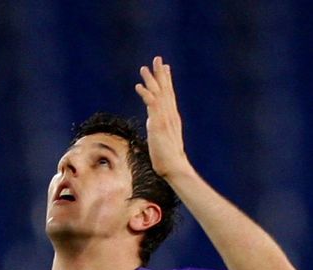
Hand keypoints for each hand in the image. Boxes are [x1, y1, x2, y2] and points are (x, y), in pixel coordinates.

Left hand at [135, 55, 189, 181]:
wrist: (174, 167)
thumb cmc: (169, 161)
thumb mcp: (164, 143)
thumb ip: (160, 134)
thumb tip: (156, 133)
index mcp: (172, 119)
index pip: (170, 96)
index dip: (167, 81)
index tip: (165, 68)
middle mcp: (170, 115)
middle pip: (166, 90)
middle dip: (161, 74)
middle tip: (158, 59)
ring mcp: (165, 118)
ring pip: (158, 93)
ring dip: (151, 80)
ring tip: (144, 68)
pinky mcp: (158, 123)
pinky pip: (151, 104)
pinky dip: (145, 94)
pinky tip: (138, 86)